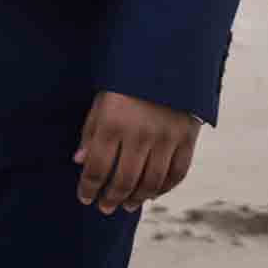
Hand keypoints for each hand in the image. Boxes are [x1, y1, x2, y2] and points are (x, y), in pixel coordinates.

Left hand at [74, 90, 201, 213]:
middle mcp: (139, 134)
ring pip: (151, 182)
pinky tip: (152, 194)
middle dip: (111, 198)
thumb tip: (79, 162)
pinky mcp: (187, 138)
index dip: (89, 187)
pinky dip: (164, 188)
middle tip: (104, 208)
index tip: (84, 198)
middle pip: (124, 179)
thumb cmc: (126, 81)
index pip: (97, 167)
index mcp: (112, 123)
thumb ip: (91, 131)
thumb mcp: (101, 99)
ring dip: (137, 198)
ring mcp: (166, 138)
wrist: (168, 58)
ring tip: (127, 206)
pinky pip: (177, 173)